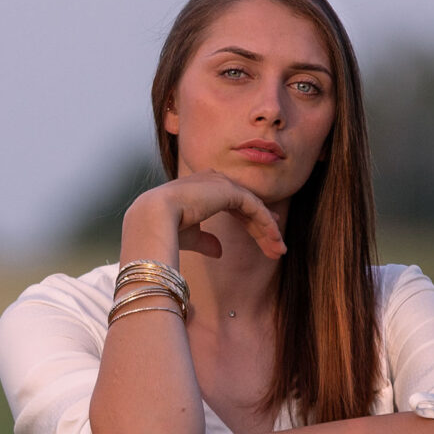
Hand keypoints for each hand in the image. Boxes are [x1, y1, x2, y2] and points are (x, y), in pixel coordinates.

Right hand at [124, 173, 286, 263]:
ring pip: (254, 207)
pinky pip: (255, 208)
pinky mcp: (231, 191)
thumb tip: (219, 251)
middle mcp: (213, 181)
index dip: (250, 220)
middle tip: (277, 247)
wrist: (154, 217)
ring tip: (279, 250)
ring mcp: (223, 183)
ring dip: (268, 230)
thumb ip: (205, 240)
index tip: (264, 235)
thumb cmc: (164, 227)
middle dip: (262, 228)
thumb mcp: (189, 236)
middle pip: (247, 205)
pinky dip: (266, 225)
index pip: (233, 202)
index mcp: (201, 188)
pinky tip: (274, 239)